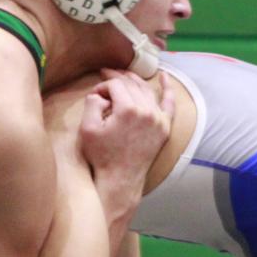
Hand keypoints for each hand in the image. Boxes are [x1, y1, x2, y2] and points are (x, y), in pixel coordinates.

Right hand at [78, 68, 171, 191]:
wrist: (120, 179)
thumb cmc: (102, 156)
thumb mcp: (87, 128)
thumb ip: (92, 103)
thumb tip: (100, 94)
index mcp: (128, 109)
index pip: (115, 85)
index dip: (102, 86)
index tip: (95, 95)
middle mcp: (146, 111)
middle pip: (131, 85)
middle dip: (116, 80)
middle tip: (106, 78)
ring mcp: (158, 119)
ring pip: (147, 91)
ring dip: (135, 81)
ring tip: (124, 76)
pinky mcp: (164, 128)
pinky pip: (169, 103)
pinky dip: (167, 89)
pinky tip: (165, 77)